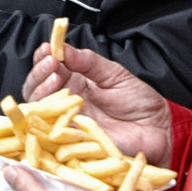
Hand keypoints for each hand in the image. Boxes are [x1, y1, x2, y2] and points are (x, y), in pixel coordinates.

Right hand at [23, 43, 172, 166]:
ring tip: (55, 76)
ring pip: (37, 109)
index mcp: (74, 82)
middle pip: (35, 89)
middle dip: (39, 73)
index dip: (42, 59)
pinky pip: (49, 133)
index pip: (47, 70)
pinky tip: (55, 105)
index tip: (47, 49)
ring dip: (41, 90)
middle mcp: (65, 103)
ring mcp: (65, 123)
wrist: (156, 129)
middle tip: (52, 62)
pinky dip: (46, 118)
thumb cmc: (137, 102)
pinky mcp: (70, 142)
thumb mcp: (114, 74)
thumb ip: (88, 61)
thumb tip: (64, 48)